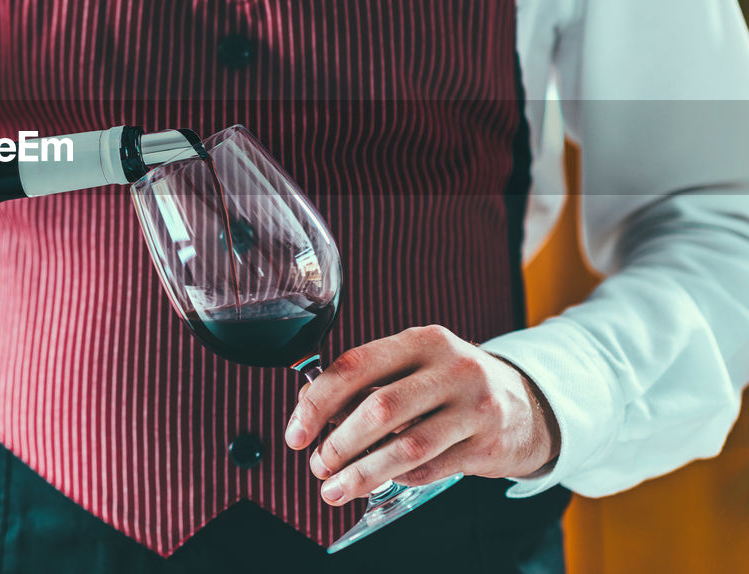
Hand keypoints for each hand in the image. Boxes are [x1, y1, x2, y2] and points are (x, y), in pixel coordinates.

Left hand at [285, 325, 558, 505]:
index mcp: (423, 340)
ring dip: (362, 473)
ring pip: (406, 446)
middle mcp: (453, 367)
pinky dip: (399, 478)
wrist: (530, 404)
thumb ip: (366, 381)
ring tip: (334, 487)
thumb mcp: (416, 365)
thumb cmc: (455, 383)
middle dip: (338, 443)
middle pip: (379, 408)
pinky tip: (383, 480)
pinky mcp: (489, 445)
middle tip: (317, 464)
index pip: (356, 365)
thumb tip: (308, 407)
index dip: (318, 402)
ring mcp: (476, 407)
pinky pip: (431, 469)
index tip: (297, 431)